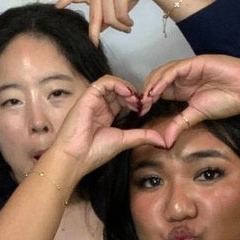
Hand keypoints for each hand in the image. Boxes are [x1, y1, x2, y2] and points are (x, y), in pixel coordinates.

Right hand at [49, 75, 164, 177]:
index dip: (135, 102)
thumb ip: (142, 136)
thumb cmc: (94, 152)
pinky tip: (127, 94)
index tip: (144, 111)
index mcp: (105, 117)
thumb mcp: (124, 141)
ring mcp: (93, 101)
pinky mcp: (88, 96)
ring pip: (113, 84)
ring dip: (127, 88)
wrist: (76, 157)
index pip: (123, 101)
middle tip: (143, 103)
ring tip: (135, 99)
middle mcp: (99, 107)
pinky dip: (118, 84)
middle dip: (134, 95)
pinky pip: (104, 82)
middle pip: (119, 91)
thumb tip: (163, 141)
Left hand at [55, 0, 153, 44]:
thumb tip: (99, 30)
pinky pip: (120, 14)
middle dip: (93, 35)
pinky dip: (126, 22)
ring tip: (127, 28)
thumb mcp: (113, 5)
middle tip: (94, 45)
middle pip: (94, 17)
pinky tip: (130, 23)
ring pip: (110, 18)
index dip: (65, 1)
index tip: (57, 8)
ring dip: (120, 27)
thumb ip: (104, 15)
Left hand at [140, 55, 239, 146]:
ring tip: (145, 99)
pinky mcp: (195, 62)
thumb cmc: (227, 101)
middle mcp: (183, 77)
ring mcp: (188, 69)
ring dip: (151, 85)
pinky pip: (174, 70)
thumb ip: (179, 125)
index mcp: (182, 89)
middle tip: (140, 106)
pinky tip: (156, 90)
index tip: (140, 113)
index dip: (148, 101)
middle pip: (156, 80)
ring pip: (162, 73)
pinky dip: (163, 79)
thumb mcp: (197, 116)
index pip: (158, 92)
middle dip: (146, 92)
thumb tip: (165, 142)